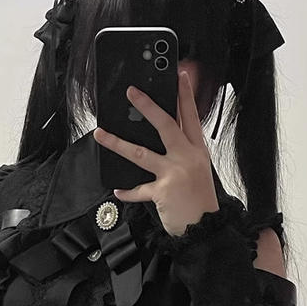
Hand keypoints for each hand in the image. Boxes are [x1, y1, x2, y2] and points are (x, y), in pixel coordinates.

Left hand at [92, 69, 220, 236]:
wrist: (205, 229)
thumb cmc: (200, 202)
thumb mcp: (198, 172)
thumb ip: (183, 154)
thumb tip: (165, 139)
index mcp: (197, 151)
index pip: (191, 116)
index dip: (185, 94)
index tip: (179, 75)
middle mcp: (187, 158)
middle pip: (166, 125)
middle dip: (148, 106)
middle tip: (131, 92)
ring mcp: (174, 173)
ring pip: (141, 152)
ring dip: (118, 142)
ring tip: (101, 133)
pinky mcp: (162, 191)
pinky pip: (139, 189)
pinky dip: (128, 191)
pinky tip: (117, 190)